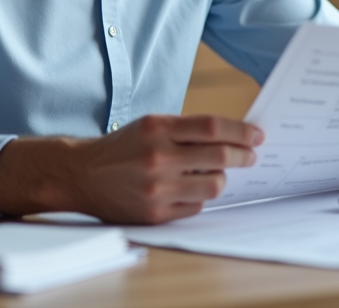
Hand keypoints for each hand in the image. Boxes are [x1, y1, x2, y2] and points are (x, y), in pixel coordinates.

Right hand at [0, 114, 262, 223]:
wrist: (81, 175)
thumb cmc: (123, 147)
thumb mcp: (151, 125)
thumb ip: (187, 129)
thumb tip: (233, 137)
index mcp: (158, 128)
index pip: (213, 127)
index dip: (241, 131)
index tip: (257, 135)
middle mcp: (158, 157)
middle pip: (219, 158)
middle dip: (242, 156)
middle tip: (251, 156)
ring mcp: (157, 188)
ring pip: (212, 186)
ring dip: (220, 179)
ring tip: (216, 173)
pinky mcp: (154, 213)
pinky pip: (195, 207)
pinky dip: (199, 198)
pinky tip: (190, 189)